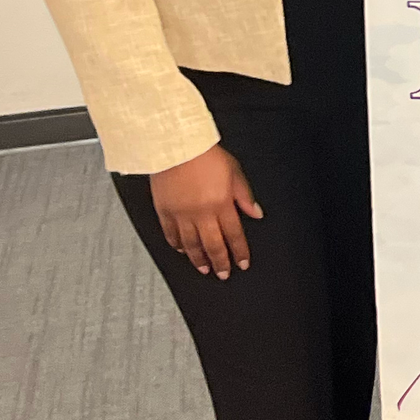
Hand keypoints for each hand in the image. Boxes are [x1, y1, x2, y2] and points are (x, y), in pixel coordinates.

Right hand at [151, 144, 261, 277]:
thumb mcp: (234, 171)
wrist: (175, 145)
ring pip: (191, 244)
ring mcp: (181, 214)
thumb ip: (245, 195)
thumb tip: (256, 213)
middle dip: (221, 262)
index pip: (234, 235)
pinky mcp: (164, 211)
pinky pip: (171, 234)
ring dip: (199, 259)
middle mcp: (202, 213)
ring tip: (204, 268)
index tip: (243, 263)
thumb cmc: (204, 154)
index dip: (240, 252)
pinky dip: (176, 245)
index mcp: (221, 204)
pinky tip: (181, 250)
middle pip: (213, 245)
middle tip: (224, 274)